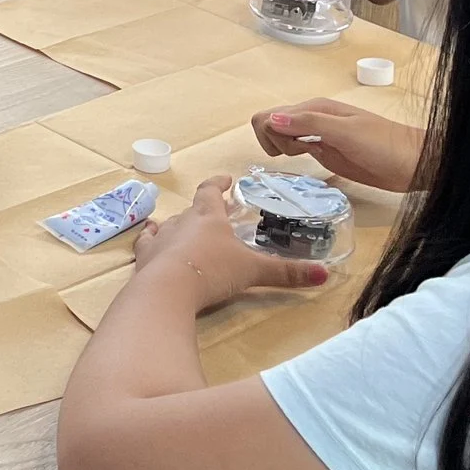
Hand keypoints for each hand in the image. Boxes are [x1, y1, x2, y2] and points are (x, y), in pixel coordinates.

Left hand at [131, 178, 326, 311]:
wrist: (168, 290)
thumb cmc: (213, 271)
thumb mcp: (254, 271)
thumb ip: (287, 273)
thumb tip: (325, 274)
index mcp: (208, 217)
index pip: (211, 191)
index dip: (218, 184)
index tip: (225, 180)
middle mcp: (181, 222)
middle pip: (192, 210)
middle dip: (203, 211)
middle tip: (214, 214)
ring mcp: (161, 239)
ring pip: (169, 225)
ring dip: (178, 227)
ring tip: (184, 229)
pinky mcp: (145, 258)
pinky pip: (147, 242)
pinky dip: (151, 240)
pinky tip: (151, 238)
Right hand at [253, 98, 423, 194]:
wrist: (413, 163)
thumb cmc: (383, 145)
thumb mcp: (345, 132)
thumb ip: (309, 124)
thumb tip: (271, 120)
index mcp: (315, 108)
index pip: (270, 115)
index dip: (272, 134)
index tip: (294, 148)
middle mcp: (312, 118)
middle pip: (271, 122)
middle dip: (273, 140)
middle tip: (297, 152)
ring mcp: (317, 135)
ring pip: (280, 134)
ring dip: (281, 146)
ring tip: (303, 156)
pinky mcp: (324, 151)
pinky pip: (295, 146)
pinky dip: (290, 153)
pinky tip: (305, 159)